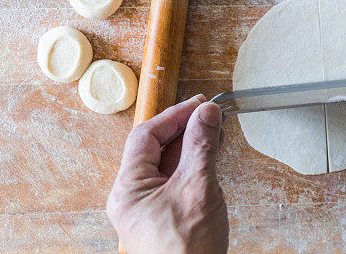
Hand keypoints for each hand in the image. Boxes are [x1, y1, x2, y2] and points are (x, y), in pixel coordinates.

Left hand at [107, 95, 228, 253]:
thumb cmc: (186, 251)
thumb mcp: (197, 188)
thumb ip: (201, 146)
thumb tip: (206, 114)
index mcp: (128, 188)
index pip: (146, 136)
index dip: (174, 116)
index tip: (200, 105)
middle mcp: (134, 196)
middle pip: (156, 148)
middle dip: (185, 128)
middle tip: (211, 115)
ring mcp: (150, 207)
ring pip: (169, 163)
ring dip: (193, 144)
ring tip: (216, 130)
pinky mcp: (167, 215)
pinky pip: (178, 179)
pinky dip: (195, 163)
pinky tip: (212, 154)